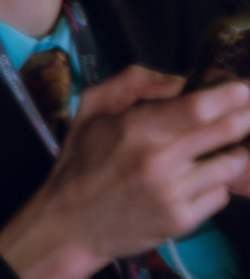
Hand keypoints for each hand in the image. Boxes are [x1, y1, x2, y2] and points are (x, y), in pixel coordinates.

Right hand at [0, 69, 249, 278]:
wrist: (71, 223)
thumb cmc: (81, 161)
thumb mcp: (91, 108)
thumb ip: (133, 83)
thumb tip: (181, 80)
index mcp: (135, 128)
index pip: (196, 108)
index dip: (228, 96)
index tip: (244, 89)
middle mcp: (158, 161)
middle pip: (223, 133)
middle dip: (244, 118)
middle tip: (249, 111)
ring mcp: (174, 193)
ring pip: (230, 166)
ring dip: (234, 153)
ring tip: (224, 147)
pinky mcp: (183, 221)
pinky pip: (220, 195)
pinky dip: (215, 184)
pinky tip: (198, 179)